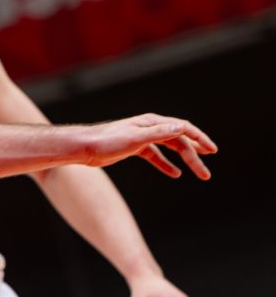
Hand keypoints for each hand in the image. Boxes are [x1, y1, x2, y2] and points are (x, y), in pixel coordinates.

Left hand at [83, 114, 215, 178]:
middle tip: (205, 174)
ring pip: (170, 148)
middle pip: (179, 140)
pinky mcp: (134, 149)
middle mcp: (150, 128)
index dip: (199, 138)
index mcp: (152, 122)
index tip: (212, 150)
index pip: (183, 128)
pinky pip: (156, 156)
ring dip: (184, 161)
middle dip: (194, 156)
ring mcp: (142, 138)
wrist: (85, 148)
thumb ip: (159, 133)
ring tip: (198, 173)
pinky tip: (175, 174)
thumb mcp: (135, 138)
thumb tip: (182, 128)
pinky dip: (166, 164)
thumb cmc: (107, 141)